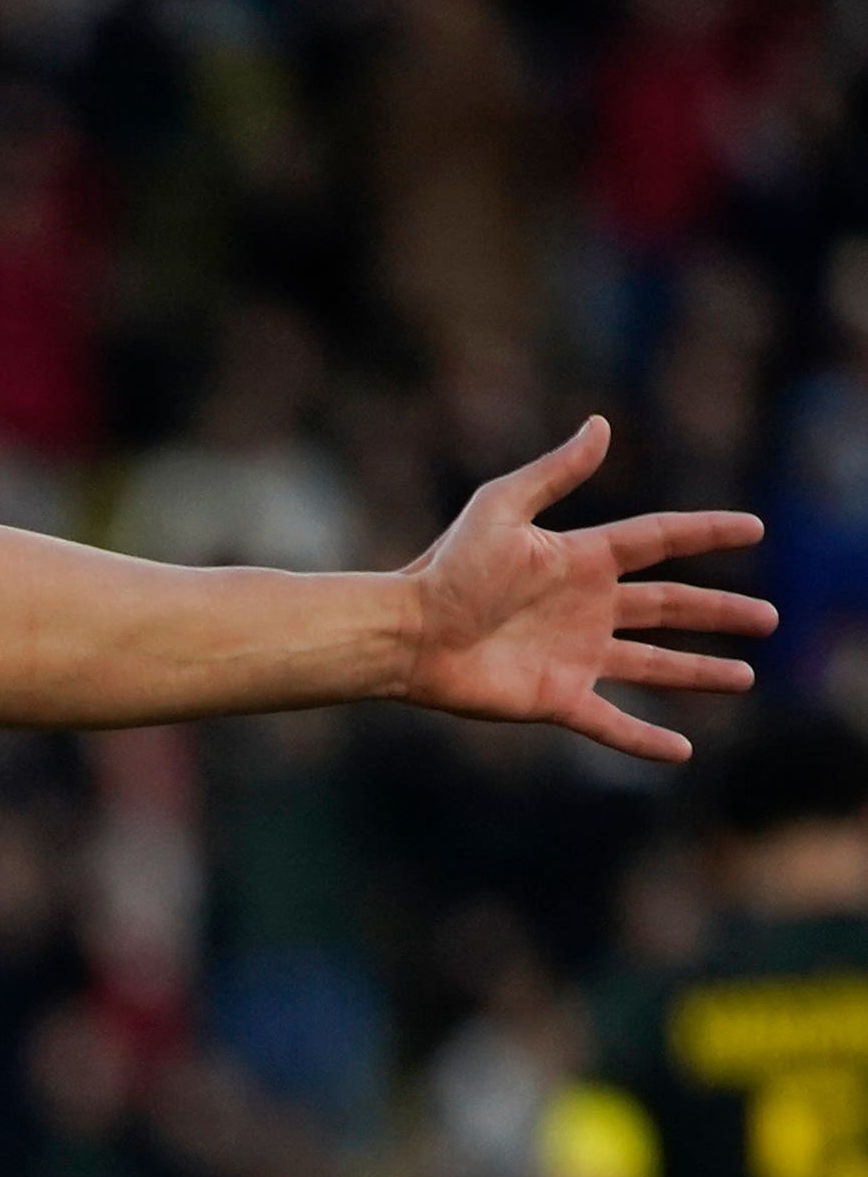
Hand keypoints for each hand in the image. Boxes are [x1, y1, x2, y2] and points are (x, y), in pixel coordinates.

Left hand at [397, 416, 771, 762]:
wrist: (406, 633)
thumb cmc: (446, 568)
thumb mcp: (501, 509)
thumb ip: (554, 473)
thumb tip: (600, 424)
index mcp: (580, 559)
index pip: (658, 541)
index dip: (706, 533)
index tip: (755, 528)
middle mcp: (585, 608)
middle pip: (670, 607)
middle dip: (719, 612)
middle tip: (769, 618)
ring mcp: (575, 656)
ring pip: (653, 666)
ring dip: (698, 673)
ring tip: (744, 676)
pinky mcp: (556, 698)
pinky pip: (611, 723)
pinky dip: (644, 740)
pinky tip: (681, 752)